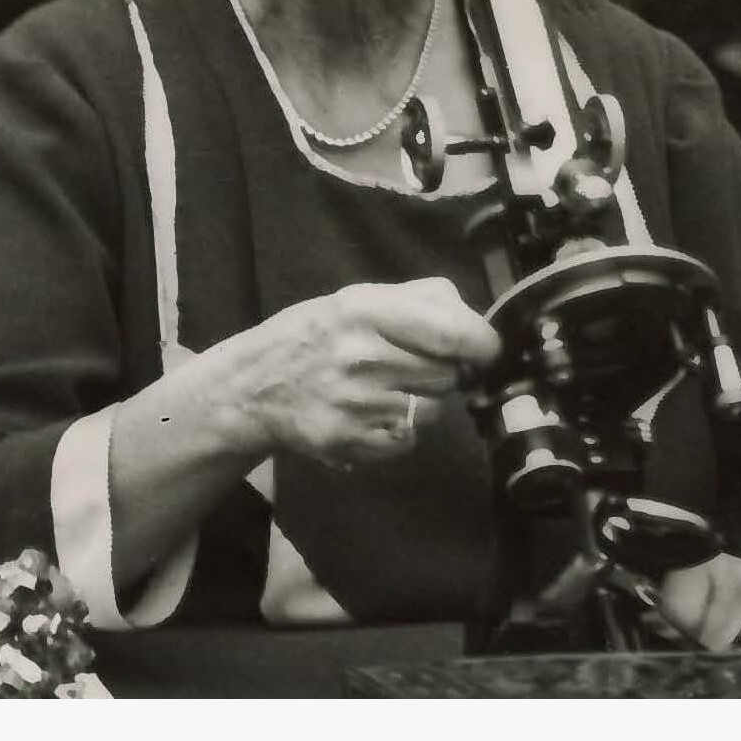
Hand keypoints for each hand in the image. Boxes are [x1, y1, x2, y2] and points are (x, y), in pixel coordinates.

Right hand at [226, 276, 499, 469]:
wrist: (254, 387)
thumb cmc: (315, 335)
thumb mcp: (358, 298)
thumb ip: (421, 299)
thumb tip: (476, 322)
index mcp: (364, 309)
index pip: (452, 332)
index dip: (483, 344)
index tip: (486, 350)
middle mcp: (361, 355)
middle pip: (447, 374)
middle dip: (444, 370)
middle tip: (413, 365)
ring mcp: (355, 403)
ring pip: (433, 410)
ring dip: (423, 401)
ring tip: (388, 388)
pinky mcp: (350, 442)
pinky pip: (409, 440)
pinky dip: (401, 430)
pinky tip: (373, 413)